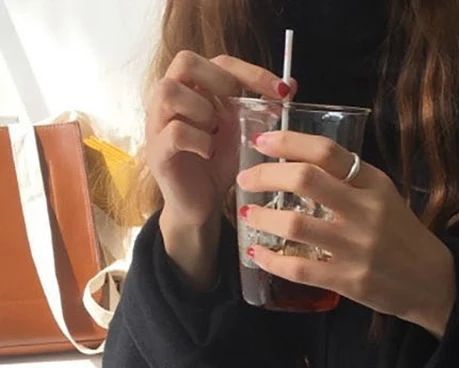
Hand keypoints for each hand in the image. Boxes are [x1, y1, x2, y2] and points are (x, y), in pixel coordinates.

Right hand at [146, 51, 296, 226]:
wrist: (200, 206)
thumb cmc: (216, 166)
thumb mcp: (242, 133)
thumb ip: (260, 109)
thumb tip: (290, 86)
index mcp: (194, 90)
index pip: (219, 61)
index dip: (251, 71)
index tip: (281, 91)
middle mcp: (171, 101)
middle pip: (184, 61)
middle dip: (219, 79)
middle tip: (238, 106)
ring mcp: (159, 124)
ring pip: (169, 91)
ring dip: (202, 108)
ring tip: (216, 131)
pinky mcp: (158, 152)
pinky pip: (176, 132)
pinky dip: (198, 140)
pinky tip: (209, 153)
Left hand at [237, 131, 455, 337]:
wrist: (433, 283)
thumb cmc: (404, 238)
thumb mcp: (386, 199)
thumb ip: (351, 183)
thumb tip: (299, 168)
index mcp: (375, 185)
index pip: (327, 151)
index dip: (288, 142)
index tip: (262, 141)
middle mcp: (366, 211)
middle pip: (305, 180)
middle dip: (265, 176)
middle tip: (246, 180)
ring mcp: (357, 248)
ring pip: (296, 225)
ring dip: (262, 219)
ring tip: (248, 217)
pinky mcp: (350, 280)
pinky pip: (300, 268)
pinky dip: (272, 260)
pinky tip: (258, 254)